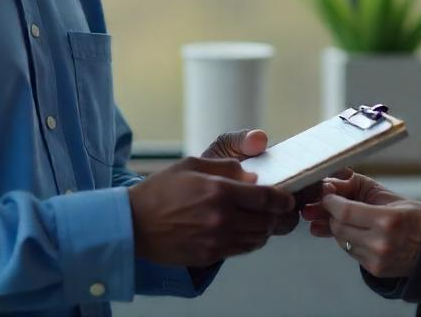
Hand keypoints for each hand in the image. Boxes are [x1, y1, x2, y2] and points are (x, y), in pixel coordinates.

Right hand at [127, 155, 294, 267]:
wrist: (133, 224)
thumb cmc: (161, 190)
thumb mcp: (192, 164)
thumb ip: (226, 168)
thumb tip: (252, 177)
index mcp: (218, 191)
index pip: (266, 198)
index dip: (283, 199)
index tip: (288, 198)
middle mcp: (221, 218)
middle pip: (268, 221)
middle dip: (279, 216)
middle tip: (282, 211)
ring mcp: (216, 240)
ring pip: (258, 239)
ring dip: (266, 229)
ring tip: (263, 220)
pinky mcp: (209, 256)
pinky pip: (242, 250)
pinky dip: (250, 241)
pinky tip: (245, 232)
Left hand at [302, 171, 420, 278]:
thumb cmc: (416, 217)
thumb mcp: (391, 196)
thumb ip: (359, 187)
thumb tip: (330, 187)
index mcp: (388, 220)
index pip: (345, 212)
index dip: (330, 202)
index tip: (328, 194)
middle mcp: (380, 243)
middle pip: (339, 227)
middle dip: (332, 214)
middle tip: (336, 205)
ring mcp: (377, 260)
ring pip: (341, 240)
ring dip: (340, 228)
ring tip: (352, 219)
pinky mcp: (375, 270)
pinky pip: (350, 251)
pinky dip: (349, 240)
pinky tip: (361, 232)